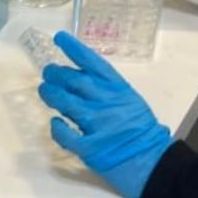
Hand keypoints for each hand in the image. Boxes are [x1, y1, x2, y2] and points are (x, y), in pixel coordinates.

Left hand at [38, 31, 173, 197]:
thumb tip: (77, 81)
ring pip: (67, 103)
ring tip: (44, 90)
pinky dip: (57, 127)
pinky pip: (66, 134)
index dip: (74, 48)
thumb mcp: (129, 100)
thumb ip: (106, 90)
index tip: (59, 37)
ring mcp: (99, 124)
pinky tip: (55, 122)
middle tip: (48, 72)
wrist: (153, 160)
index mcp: (119, 88)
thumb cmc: (140, 129)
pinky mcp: (91, 147)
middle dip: (57, 74)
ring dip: (52, 95)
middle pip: (76, 81)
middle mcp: (108, 102)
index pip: (93, 62)